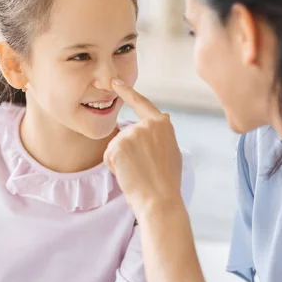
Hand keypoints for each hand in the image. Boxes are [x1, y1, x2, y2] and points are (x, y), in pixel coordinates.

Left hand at [104, 79, 183, 215]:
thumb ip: (161, 134)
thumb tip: (162, 118)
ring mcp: (132, 133)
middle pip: (127, 134)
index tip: (116, 83)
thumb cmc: (167, 181)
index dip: (128, 92)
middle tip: (144, 169)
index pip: (142, 103)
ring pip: (117, 146)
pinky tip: (128, 174)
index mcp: (163, 124)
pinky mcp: (119, 144)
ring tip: (138, 173)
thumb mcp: (172, 151)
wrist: (159, 199)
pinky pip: (109, 155)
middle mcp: (147, 124)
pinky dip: (114, 167)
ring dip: (121, 161)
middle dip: (128, 152)